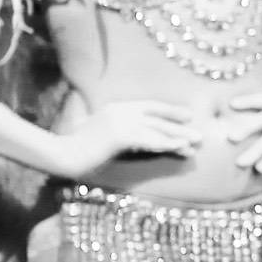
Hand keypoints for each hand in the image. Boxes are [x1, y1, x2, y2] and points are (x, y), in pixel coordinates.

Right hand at [45, 96, 205, 179]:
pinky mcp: (121, 135)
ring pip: (157, 129)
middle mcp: (120, 110)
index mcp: (116, 107)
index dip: (170, 111)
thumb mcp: (98, 133)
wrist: (61, 155)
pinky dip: (167, 144)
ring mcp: (120, 121)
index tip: (188, 115)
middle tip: (199, 135)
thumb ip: (115, 130)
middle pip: (157, 118)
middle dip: (180, 127)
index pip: (149, 106)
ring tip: (196, 144)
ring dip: (179, 137)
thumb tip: (135, 137)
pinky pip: (150, 140)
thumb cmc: (77, 149)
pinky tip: (181, 148)